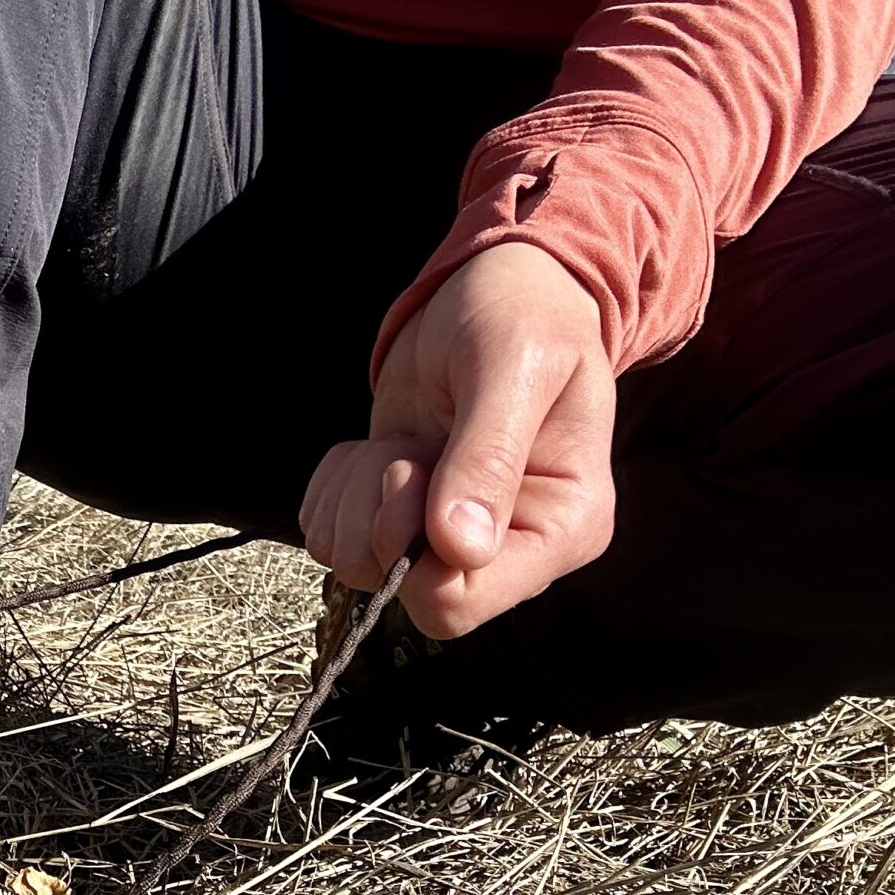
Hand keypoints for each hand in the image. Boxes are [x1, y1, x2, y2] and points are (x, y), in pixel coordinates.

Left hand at [300, 242, 616, 639]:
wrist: (494, 293)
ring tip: (403, 439)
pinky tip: (379, 447)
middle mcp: (509, 552)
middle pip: (400, 592)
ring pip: (354, 564)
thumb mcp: (514, 366)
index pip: (460, 601)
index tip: (415, 466)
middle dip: (380, 515)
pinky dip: (337, 488)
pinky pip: (331, 537)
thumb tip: (459, 547)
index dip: (410, 546)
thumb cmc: (522, 316)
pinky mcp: (402, 523)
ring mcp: (451, 543)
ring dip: (355, 495)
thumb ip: (487, 456)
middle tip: (409, 447)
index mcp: (563, 529)